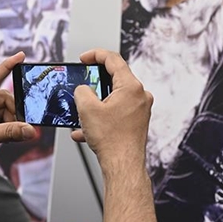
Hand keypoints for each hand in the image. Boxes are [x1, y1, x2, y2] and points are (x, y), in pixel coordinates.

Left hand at [0, 52, 36, 151]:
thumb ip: (9, 132)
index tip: (20, 56)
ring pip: (5, 108)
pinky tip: (4, 134)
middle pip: (3, 97)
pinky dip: (7, 125)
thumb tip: (29, 129)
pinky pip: (3, 117)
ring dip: (10, 120)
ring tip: (6, 133)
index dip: (7, 66)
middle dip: (11, 111)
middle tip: (17, 125)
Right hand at [71, 49, 152, 172]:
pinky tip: (86, 130)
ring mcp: (140, 110)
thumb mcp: (87, 108)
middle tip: (82, 83)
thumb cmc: (112, 140)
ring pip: (114, 97)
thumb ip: (82, 90)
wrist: (123, 166)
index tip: (84, 58)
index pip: (113, 59)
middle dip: (95, 81)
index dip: (95, 55)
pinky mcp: (137, 122)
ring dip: (96, 103)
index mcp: (131, 87)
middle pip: (115, 78)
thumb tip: (83, 90)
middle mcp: (140, 96)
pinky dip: (101, 117)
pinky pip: (116, 112)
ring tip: (82, 112)